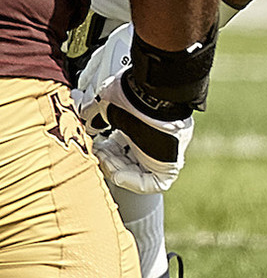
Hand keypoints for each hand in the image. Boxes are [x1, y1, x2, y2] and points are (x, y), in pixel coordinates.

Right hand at [74, 24, 194, 193]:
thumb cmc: (134, 94)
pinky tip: (118, 172)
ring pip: (138, 171)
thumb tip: (86, 119)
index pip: (125, 143)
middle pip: (130, 158)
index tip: (97, 142)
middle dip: (109, 158)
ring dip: (116, 168)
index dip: (107, 147)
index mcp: (146, 123)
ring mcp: (165, 152)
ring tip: (105, 158)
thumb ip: (97, 115)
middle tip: (97, 152)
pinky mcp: (170, 165)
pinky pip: (153, 183)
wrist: (155, 97)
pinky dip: (131, 181)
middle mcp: (156, 138)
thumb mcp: (109, 103)